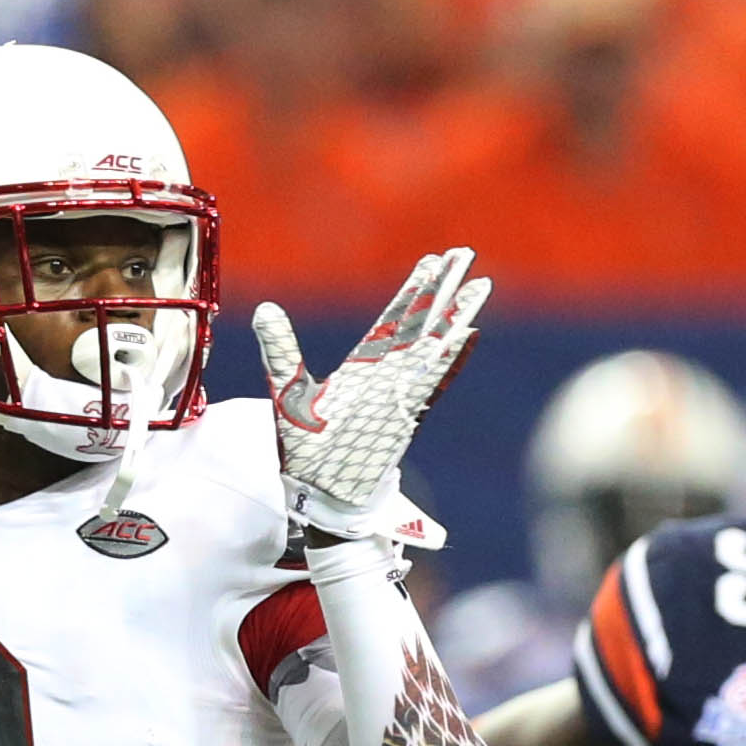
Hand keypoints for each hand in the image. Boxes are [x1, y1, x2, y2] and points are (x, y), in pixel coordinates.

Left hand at [256, 249, 490, 536]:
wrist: (319, 492)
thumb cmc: (304, 448)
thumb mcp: (287, 390)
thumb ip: (280, 349)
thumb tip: (264, 308)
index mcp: (362, 364)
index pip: (393, 317)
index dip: (414, 288)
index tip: (433, 259)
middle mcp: (386, 374)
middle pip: (421, 321)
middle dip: (443, 288)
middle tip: (464, 253)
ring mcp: (400, 393)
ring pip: (435, 346)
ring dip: (456, 316)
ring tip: (480, 286)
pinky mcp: (407, 416)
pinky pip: (435, 382)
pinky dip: (452, 359)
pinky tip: (470, 336)